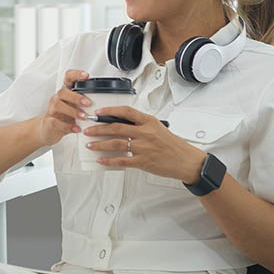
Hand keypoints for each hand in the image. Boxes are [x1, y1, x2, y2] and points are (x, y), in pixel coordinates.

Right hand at [35, 69, 91, 146]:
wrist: (47, 130)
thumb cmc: (63, 117)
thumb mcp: (74, 107)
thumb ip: (85, 103)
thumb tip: (104, 102)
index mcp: (65, 93)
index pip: (68, 78)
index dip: (76, 74)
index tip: (86, 75)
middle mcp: (57, 99)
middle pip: (63, 92)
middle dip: (76, 97)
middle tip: (88, 103)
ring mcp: (52, 110)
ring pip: (59, 105)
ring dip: (73, 111)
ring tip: (84, 117)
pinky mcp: (49, 122)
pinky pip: (56, 122)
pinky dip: (68, 126)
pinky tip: (77, 128)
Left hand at [84, 104, 206, 182]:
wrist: (186, 161)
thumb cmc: (173, 145)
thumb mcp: (158, 128)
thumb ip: (141, 125)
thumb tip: (122, 123)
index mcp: (149, 122)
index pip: (126, 112)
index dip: (109, 110)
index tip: (98, 112)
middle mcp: (145, 133)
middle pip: (116, 127)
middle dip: (98, 128)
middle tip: (88, 129)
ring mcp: (144, 148)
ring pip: (116, 143)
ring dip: (100, 144)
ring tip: (90, 144)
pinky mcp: (143, 162)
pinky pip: (122, 160)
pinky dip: (109, 160)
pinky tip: (101, 159)